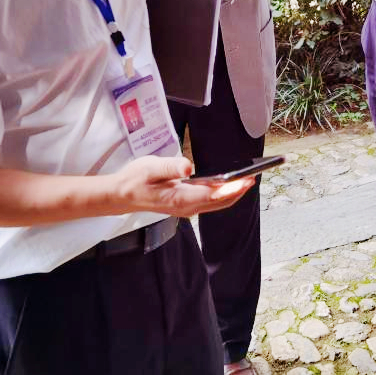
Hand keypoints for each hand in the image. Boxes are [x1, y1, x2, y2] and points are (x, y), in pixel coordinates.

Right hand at [113, 156, 253, 217]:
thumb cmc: (135, 180)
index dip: (233, 188)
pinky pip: (210, 202)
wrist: (122, 195)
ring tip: (246, 179)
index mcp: (180, 198)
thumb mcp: (150, 168)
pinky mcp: (186, 205)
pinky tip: (228, 184)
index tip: (247, 179)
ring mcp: (187, 208)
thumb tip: (188, 166)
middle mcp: (187, 207)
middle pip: (220, 202)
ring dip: (233, 193)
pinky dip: (223, 194)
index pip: (214, 195)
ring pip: (217, 203)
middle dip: (239, 191)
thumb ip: (170, 167)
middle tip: (254, 176)